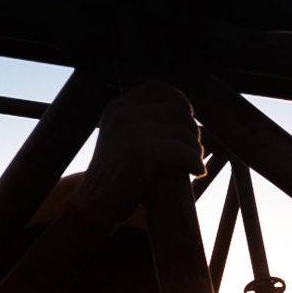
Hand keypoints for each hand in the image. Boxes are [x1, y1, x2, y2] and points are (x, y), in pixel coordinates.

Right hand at [55, 83, 200, 228]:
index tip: (187, 123)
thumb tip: (185, 113)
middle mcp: (123, 113)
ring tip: (194, 163)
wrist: (94, 205)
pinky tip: (197, 172)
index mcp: (118, 108)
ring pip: (182, 130)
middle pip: (176, 109)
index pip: (158, 87)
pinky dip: (195, 162)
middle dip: (192, 130)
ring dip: (196, 148)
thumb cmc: (118, 178)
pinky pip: (181, 150)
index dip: (179, 101)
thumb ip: (144, 123)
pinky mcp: (140, 150)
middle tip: (194, 150)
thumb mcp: (125, 140)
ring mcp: (130, 129)